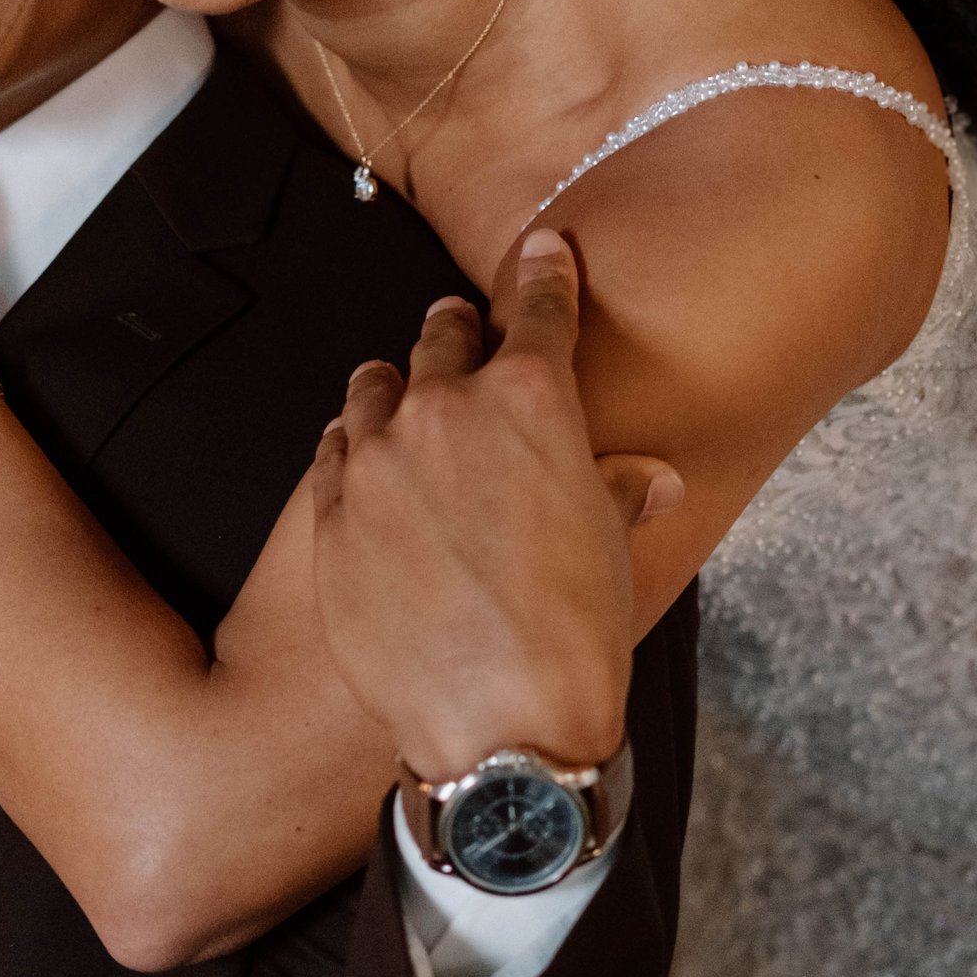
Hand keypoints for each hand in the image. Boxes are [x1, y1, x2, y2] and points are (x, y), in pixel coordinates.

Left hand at [309, 232, 679, 787]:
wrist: (497, 724)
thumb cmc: (571, 638)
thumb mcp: (610, 546)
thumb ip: (614, 489)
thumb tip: (648, 478)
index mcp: (530, 399)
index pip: (540, 308)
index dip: (547, 274)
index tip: (546, 252)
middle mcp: (444, 410)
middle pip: (443, 337)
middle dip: (460, 333)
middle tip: (464, 333)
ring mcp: (376, 460)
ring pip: (374, 388)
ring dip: (394, 384)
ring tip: (402, 391)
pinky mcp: (329, 514)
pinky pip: (331, 451)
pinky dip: (351, 444)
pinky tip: (360, 454)